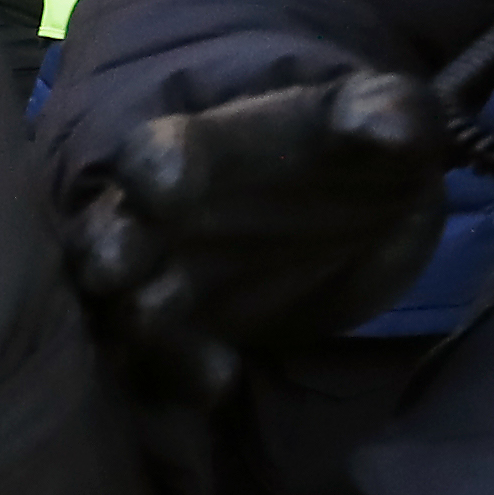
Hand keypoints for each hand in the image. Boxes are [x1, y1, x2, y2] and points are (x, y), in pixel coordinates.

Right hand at [63, 68, 448, 392]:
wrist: (355, 213)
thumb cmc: (355, 150)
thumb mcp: (384, 117)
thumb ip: (384, 112)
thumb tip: (388, 124)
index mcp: (198, 151)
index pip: (154, 152)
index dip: (154, 166)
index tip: (168, 186)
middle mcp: (160, 220)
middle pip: (105, 235)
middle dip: (106, 252)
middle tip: (115, 271)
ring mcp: (167, 281)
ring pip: (121, 308)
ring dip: (142, 330)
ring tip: (178, 343)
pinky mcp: (187, 336)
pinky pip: (162, 364)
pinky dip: (180, 378)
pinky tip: (219, 382)